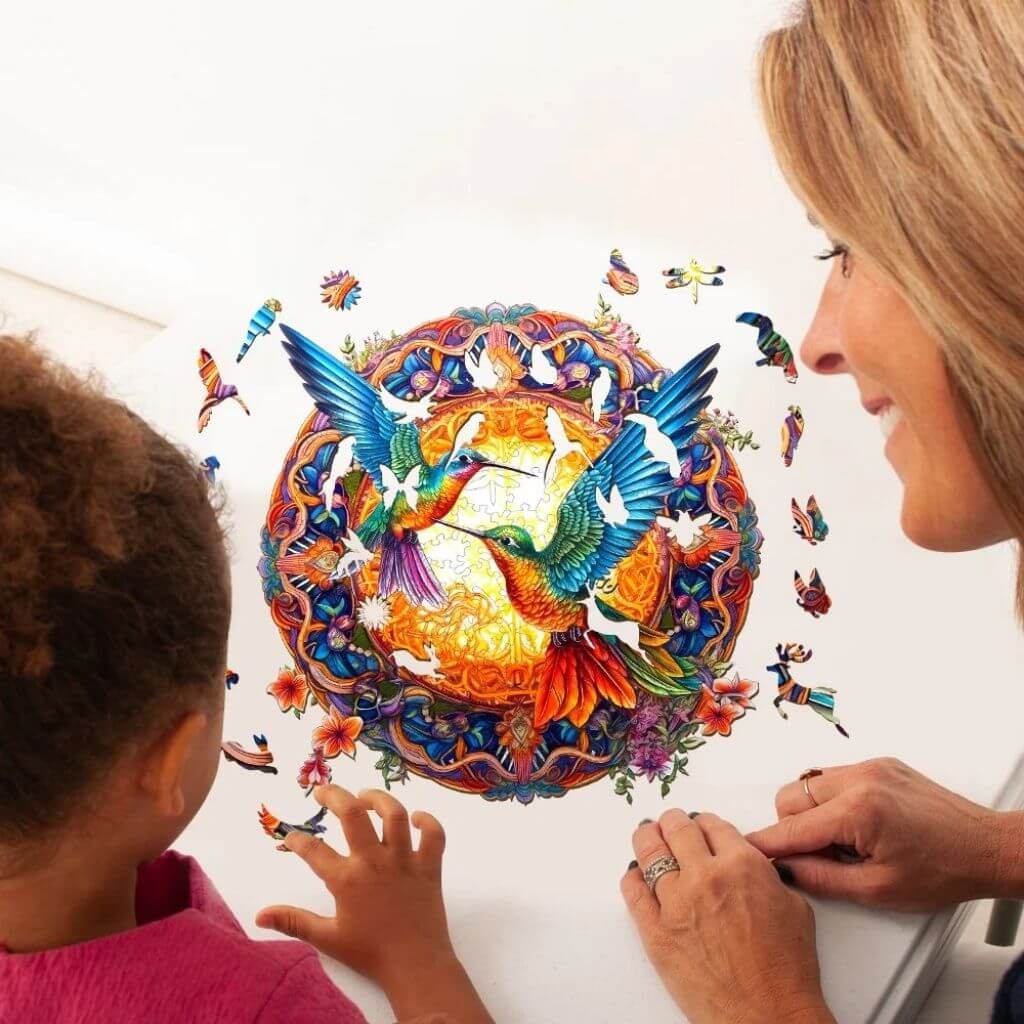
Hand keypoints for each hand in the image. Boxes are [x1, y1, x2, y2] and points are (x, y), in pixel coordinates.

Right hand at [257, 785, 491, 1023]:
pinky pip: (434, 834)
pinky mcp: (430, 865)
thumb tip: (259, 915)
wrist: (415, 965)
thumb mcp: (327, 939)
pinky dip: (428, 821)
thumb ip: (294, 922)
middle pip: (353, 814)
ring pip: (395, 814)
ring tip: (365, 797)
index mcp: (347, 879)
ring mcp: (405, 860)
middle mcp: (375, 861)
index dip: (298, 840)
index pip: (314, 850)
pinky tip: (416, 818)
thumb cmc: (370, 952)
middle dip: (335, 796)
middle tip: (323, 792)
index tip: (291, 837)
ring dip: (379, 799)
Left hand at [621, 810, 834, 1023]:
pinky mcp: (655, 932)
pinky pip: (633, 893)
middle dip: (674, 822)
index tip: (701, 824)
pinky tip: (635, 874)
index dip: (706, 823)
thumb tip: (750, 866)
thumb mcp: (794, 907)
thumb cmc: (787, 972)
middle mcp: (706, 876)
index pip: (713, 825)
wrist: (768, 1018)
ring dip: (648, 838)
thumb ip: (766, 876)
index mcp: (742, 865)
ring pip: (650, 852)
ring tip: (647, 834)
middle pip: (678, 829)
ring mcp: (676, 903)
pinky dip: (632, 879)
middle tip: (671, 823)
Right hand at [747, 758, 1019, 910]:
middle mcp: (859, 779)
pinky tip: (858, 825)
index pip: (792, 828)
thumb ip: (821, 878)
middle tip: (822, 856)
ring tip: (845, 841)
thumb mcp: (877, 890)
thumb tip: (784, 869)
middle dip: (794, 828)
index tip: (746, 851)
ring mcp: (870, 767)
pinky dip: (833, 800)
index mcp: (858, 811)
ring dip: (812, 812)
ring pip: (809, 783)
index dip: (767, 845)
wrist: (986, 848)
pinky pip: (834, 777)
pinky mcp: (880, 763)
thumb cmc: (944, 870)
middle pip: (790, 797)